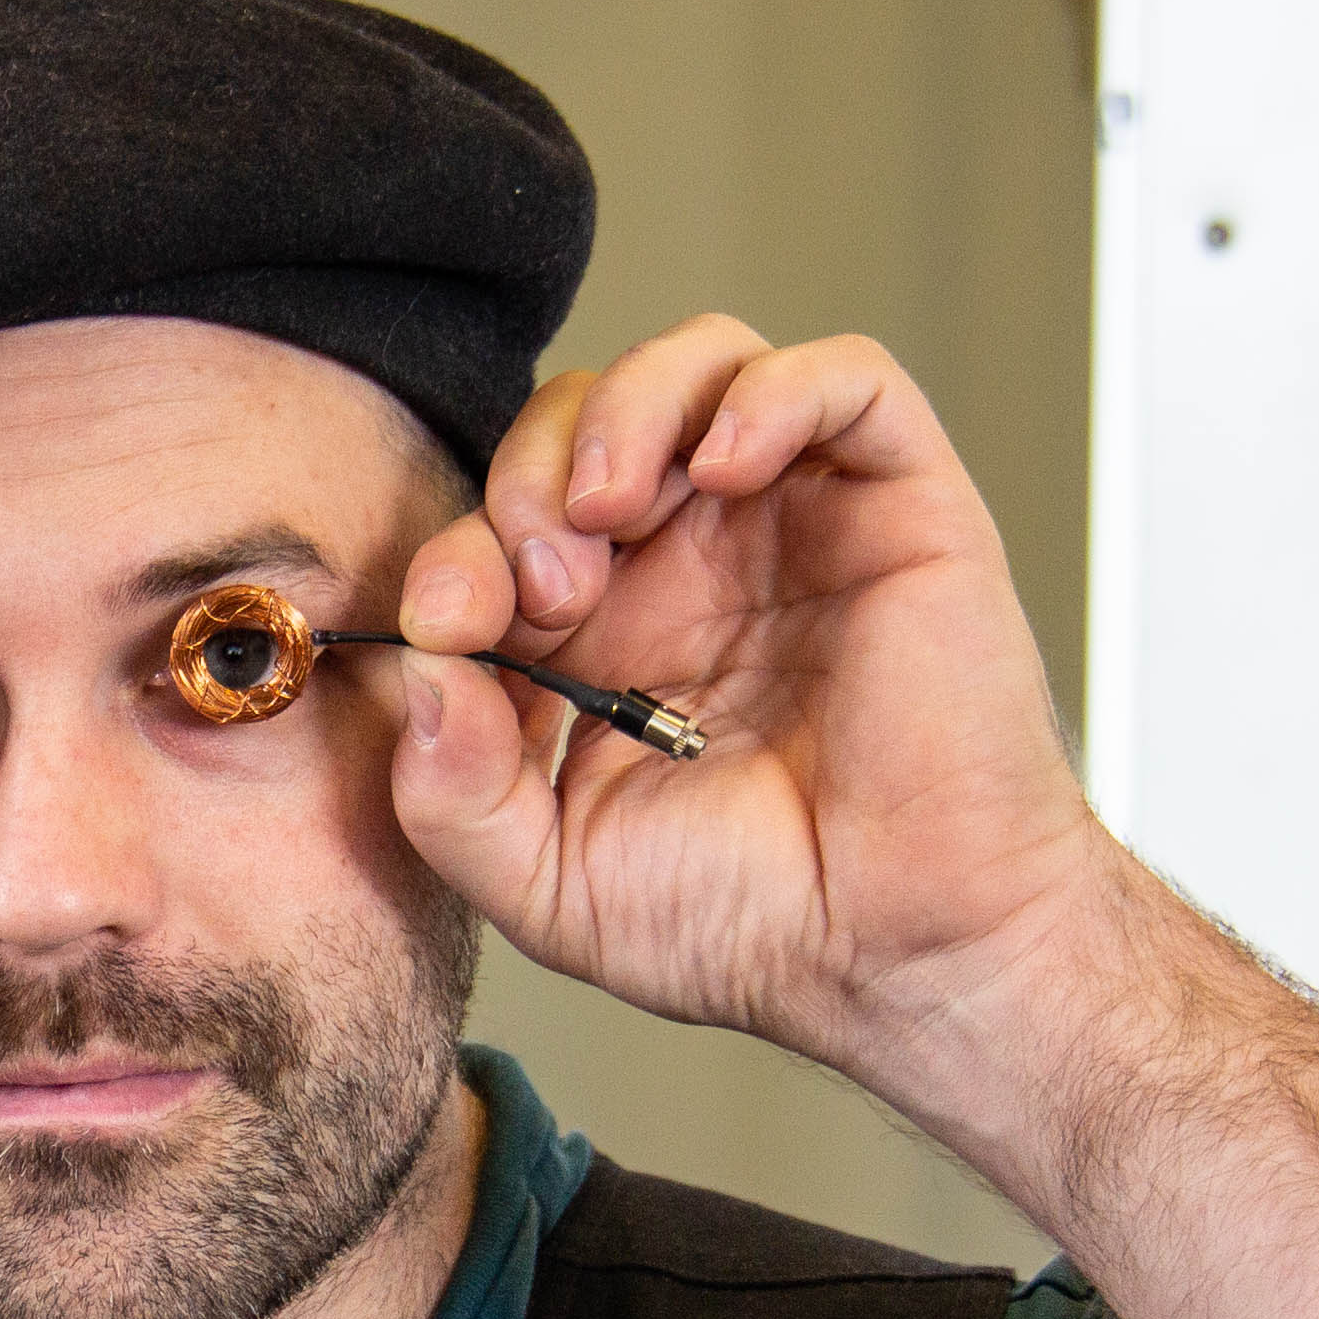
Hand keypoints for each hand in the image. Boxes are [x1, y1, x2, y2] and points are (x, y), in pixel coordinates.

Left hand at [381, 319, 1121, 1110]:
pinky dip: (771, 391)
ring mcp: (797, 524)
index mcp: (609, 633)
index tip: (449, 623)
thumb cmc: (754, 925)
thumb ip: (450, 797)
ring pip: (700, 363)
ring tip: (609, 507)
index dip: (459, 547)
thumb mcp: (550, 885)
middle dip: (533, 476)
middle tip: (547, 583)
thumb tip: (415, 670)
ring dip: (627, 410)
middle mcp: (698, 562)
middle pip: (584, 418)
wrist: (902, 955)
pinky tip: (722, 466)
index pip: (507, 522)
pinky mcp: (900, 504)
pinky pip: (844, 377)